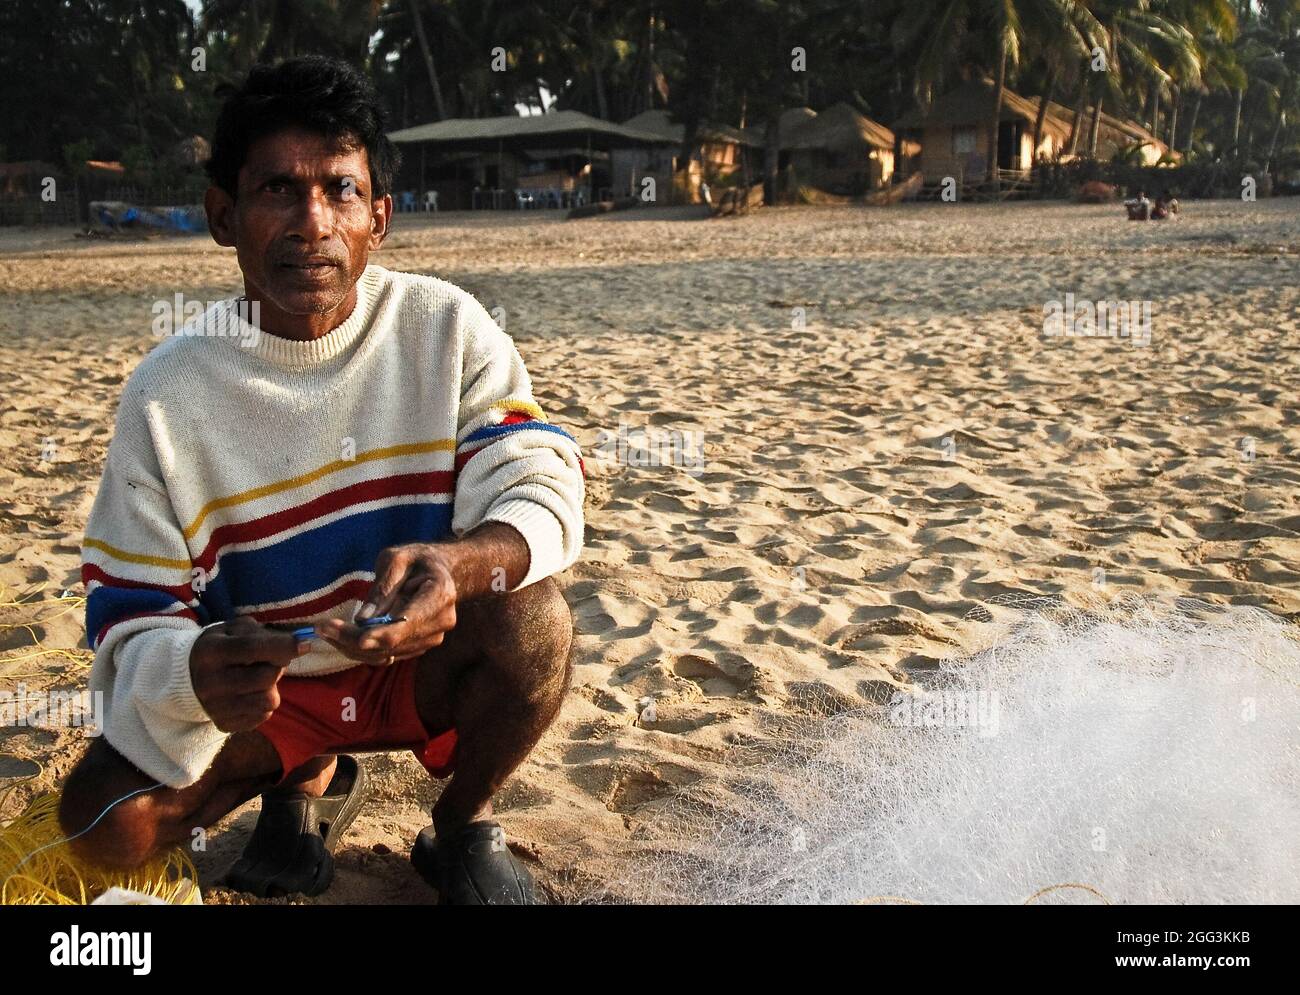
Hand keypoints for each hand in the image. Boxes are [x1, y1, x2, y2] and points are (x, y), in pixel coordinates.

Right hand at [189, 616, 306, 730]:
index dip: (285, 645)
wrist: (187, 677)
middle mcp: (211, 683)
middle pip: (266, 677)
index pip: (253, 648)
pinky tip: (250, 693)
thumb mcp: (234, 629)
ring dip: (272, 687)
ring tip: (259, 678)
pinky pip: (263, 716)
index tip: (305, 643)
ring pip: (269, 700)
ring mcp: (216, 707)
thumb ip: (262, 634)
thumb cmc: (220, 646)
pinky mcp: (224, 725)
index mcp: (211, 652)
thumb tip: (298, 643)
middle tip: (270, 661)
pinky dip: (263, 703)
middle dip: (277, 666)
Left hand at [315, 543, 458, 664]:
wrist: (441, 572)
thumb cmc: (416, 559)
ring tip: (326, 630)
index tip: (358, 639)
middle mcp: (441, 621)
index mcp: (440, 594)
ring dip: (354, 646)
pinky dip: (362, 649)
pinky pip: (387, 654)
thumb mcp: (396, 559)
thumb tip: (363, 619)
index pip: (409, 622)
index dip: (384, 634)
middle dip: (355, 639)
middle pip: (393, 642)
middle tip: (322, 628)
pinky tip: (342, 636)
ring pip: (387, 653)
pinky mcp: (419, 646)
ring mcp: (432, 637)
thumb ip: (382, 588)